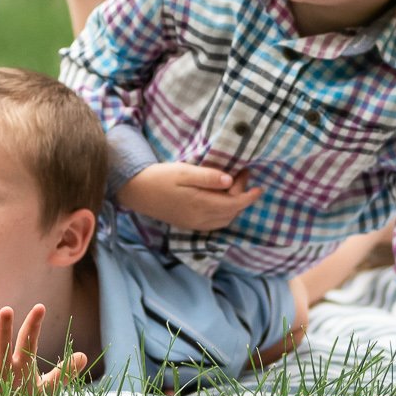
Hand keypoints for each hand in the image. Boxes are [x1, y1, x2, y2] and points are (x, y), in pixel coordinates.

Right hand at [0, 304, 88, 395]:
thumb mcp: (46, 389)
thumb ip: (64, 374)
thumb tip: (83, 355)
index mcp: (21, 364)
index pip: (28, 341)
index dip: (33, 325)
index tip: (40, 307)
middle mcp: (2, 367)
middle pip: (4, 344)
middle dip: (6, 328)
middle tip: (8, 310)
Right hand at [120, 162, 264, 230]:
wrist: (136, 191)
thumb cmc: (160, 177)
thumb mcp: (184, 171)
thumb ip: (208, 177)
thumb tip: (230, 181)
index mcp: (200, 205)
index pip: (234, 205)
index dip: (249, 197)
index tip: (259, 186)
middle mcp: (200, 219)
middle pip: (231, 212)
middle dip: (241, 196)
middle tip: (241, 174)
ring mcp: (194, 224)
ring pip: (224, 220)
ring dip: (233, 205)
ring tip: (233, 185)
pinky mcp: (188, 224)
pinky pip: (214, 223)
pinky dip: (223, 212)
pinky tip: (220, 198)